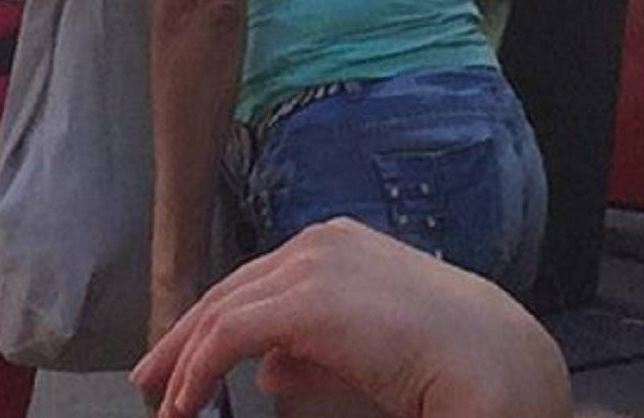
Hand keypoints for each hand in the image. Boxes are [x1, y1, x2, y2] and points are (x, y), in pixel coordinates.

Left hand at [134, 220, 569, 417]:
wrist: (492, 362)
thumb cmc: (442, 362)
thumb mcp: (362, 354)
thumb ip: (311, 355)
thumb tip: (266, 369)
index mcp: (336, 245)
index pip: (256, 283)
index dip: (213, 323)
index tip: (183, 363)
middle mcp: (319, 242)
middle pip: (229, 290)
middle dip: (184, 339)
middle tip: (151, 380)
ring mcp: (311, 263)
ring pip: (222, 310)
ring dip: (185, 359)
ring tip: (165, 401)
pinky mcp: (304, 299)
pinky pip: (229, 335)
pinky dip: (198, 370)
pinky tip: (187, 402)